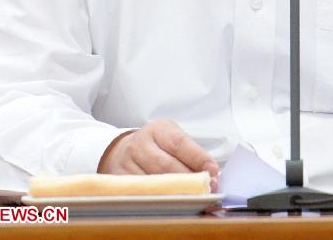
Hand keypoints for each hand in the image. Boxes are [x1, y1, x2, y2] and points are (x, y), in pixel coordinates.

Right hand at [97, 119, 218, 190]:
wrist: (123, 150)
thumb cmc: (156, 146)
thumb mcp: (172, 139)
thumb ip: (190, 154)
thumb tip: (212, 174)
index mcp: (159, 129)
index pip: (179, 143)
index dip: (197, 157)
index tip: (213, 170)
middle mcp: (141, 144)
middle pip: (166, 165)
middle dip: (189, 180)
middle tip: (206, 189)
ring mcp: (127, 162)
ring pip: (153, 183)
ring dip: (175, 194)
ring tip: (192, 199)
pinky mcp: (119, 179)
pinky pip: (140, 194)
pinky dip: (157, 200)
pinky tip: (171, 204)